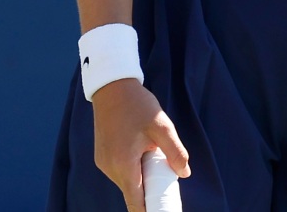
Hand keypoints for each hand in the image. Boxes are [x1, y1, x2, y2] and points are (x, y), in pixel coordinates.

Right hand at [91, 78, 190, 211]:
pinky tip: (141, 153)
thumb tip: (184, 173)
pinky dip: (132, 170)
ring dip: (141, 178)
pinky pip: (120, 172)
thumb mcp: (162, 126)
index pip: (135, 201)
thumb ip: (175, 151)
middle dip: (149, 191)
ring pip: (126, 182)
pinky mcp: (102, 157)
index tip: (161, 209)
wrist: (113, 88)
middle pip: (132, 192)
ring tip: (152, 156)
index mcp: (124, 164)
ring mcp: (103, 162)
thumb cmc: (138, 105)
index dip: (149, 210)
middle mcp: (110, 167)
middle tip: (165, 178)